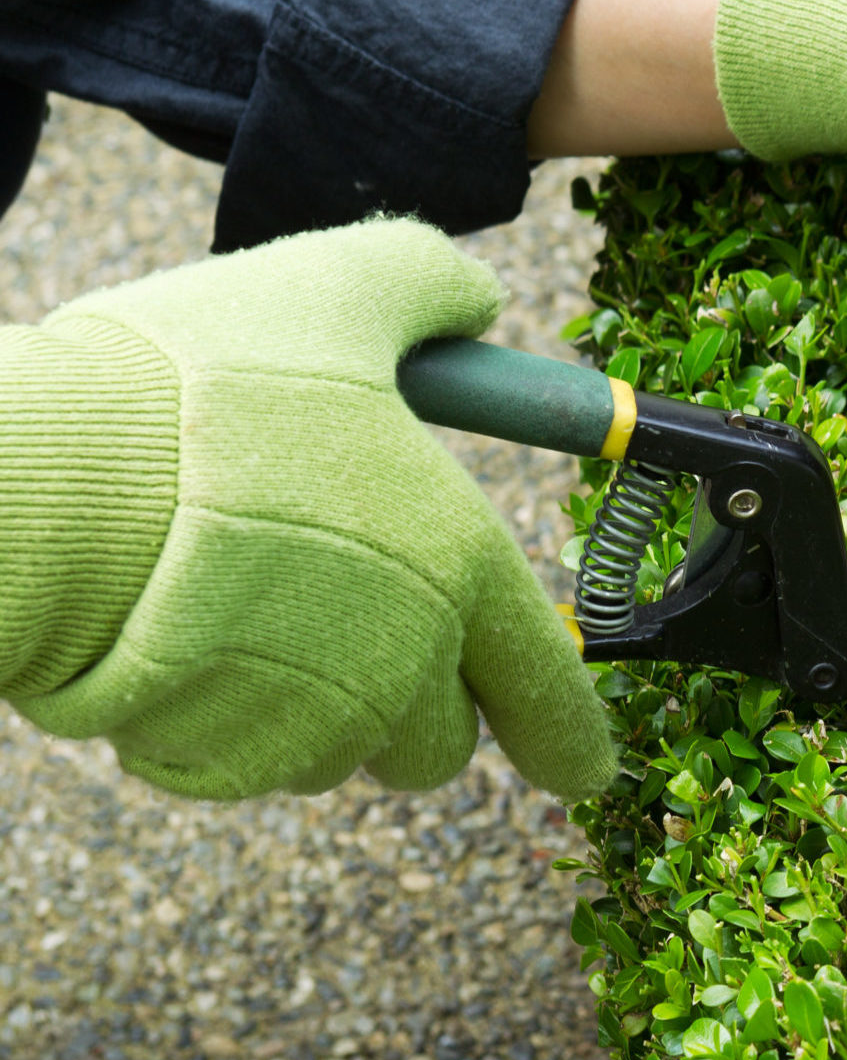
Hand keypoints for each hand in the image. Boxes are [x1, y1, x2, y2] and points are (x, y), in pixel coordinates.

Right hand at [0, 222, 616, 799]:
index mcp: (461, 566)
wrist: (46, 482)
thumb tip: (474, 302)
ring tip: (232, 606)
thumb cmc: (202, 385)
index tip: (580, 771)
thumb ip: (427, 288)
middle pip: (436, 743)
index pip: (551, 691)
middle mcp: (405, 663)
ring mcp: (308, 723)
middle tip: (342, 627)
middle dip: (409, 709)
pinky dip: (209, 718)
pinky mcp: (212, 756)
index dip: (569, 736)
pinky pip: (231, 758)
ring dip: (303, 705)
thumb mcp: (340, 289)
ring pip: (334, 753)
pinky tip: (166, 640)